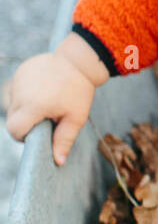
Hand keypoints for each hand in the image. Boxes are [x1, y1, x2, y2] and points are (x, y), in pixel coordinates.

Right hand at [5, 33, 108, 165]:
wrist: (80, 61)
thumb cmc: (79, 91)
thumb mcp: (75, 119)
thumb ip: (64, 140)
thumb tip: (58, 162)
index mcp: (33, 106)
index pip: (14, 130)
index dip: (23, 136)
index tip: (37, 133)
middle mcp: (20, 92)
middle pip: (12, 118)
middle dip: (25, 123)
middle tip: (44, 119)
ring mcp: (18, 80)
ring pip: (14, 104)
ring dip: (25, 108)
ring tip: (45, 102)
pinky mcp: (20, 71)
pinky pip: (17, 90)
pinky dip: (26, 94)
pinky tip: (42, 90)